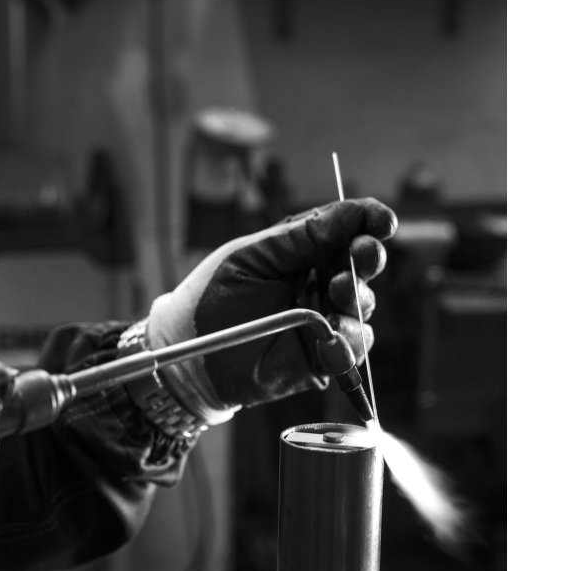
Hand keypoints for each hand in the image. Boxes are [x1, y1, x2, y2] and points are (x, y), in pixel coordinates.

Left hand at [146, 198, 396, 419]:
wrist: (189, 354)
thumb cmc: (212, 297)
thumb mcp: (249, 255)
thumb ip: (299, 237)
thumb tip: (350, 212)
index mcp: (304, 251)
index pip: (347, 230)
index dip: (368, 222)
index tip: (381, 221)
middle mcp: (320, 282)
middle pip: (363, 264)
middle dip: (368, 256)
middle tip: (361, 255)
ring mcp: (325, 320)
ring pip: (362, 305)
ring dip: (356, 297)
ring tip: (336, 293)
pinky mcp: (323, 358)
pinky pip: (353, 347)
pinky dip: (350, 339)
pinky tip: (333, 333)